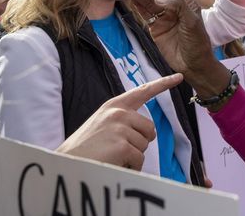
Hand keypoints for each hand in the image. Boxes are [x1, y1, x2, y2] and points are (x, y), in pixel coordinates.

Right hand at [56, 74, 183, 169]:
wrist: (66, 163)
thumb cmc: (84, 149)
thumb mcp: (102, 125)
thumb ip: (122, 121)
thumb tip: (147, 131)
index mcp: (114, 106)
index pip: (143, 91)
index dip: (163, 84)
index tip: (179, 77)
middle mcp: (118, 112)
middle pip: (150, 130)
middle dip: (140, 143)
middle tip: (117, 149)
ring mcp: (120, 127)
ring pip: (145, 146)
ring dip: (132, 156)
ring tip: (111, 156)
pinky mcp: (122, 145)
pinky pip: (139, 160)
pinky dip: (130, 167)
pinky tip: (113, 164)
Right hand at [126, 0, 212, 73]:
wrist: (193, 64)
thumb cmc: (197, 42)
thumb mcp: (192, 21)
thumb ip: (178, 5)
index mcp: (186, 2)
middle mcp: (174, 7)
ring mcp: (164, 17)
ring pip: (148, 2)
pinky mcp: (156, 27)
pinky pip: (145, 14)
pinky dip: (137, 6)